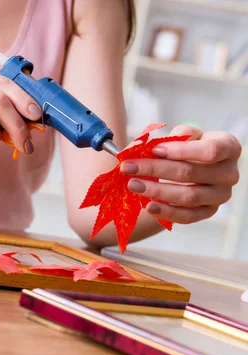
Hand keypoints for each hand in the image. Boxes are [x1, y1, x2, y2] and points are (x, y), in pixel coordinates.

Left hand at [120, 125, 241, 223]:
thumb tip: (147, 146)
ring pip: (188, 196)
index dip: (181, 150)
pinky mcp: (208, 211)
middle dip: (156, 169)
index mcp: (228, 147)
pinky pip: (188, 216)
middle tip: (128, 167)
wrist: (191, 169)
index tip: (154, 150)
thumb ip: (171, 138)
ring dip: (157, 191)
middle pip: (191, 173)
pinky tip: (149, 206)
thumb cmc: (187, 148)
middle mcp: (229, 173)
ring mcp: (220, 195)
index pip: (210, 150)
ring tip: (133, 185)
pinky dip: (167, 212)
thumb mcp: (183, 136)